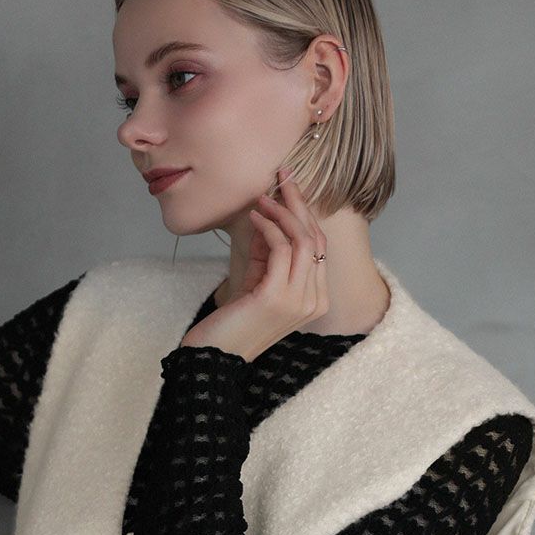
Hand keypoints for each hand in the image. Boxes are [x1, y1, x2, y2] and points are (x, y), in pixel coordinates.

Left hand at [180, 168, 328, 362]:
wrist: (214, 357)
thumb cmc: (234, 321)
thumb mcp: (258, 281)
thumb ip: (269, 255)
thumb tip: (270, 217)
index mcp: (315, 299)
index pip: (320, 246)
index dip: (305, 213)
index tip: (288, 188)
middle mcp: (314, 301)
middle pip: (316, 238)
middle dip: (299, 203)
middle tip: (282, 177)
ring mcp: (298, 301)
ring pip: (302, 240)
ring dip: (281, 212)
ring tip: (262, 198)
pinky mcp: (276, 298)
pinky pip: (280, 249)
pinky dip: (268, 227)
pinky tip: (254, 218)